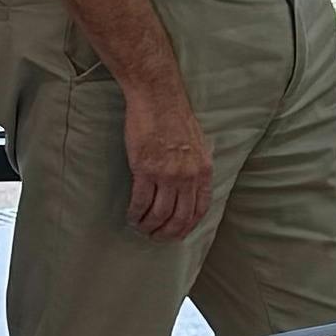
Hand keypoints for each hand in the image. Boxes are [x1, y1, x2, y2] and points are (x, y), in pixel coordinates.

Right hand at [124, 74, 212, 237]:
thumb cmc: (175, 117)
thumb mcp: (198, 143)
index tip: (177, 234)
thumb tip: (192, 185)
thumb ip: (197, 166)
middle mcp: (188, 176)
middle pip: (179, 218)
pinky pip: (141, 202)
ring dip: (148, 226)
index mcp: (203, 170)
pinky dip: (135, 214)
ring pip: (159, 214)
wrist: (158, 98)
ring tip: (140, 228)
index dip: (187, 227)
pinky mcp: (145, 169)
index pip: (199, 210)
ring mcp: (167, 174)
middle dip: (166, 233)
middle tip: (155, 237)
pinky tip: (131, 216)